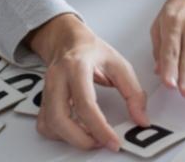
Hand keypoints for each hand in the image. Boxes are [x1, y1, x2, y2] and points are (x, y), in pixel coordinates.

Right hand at [28, 13, 148, 151]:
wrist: (68, 40)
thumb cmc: (93, 51)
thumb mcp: (120, 65)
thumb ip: (133, 93)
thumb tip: (141, 120)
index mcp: (77, 66)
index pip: (85, 104)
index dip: (99, 128)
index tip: (114, 142)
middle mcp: (57, 78)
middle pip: (60, 119)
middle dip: (81, 139)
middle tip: (102, 144)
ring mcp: (46, 89)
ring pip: (50, 125)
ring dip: (71, 138)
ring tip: (93, 137)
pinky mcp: (42, 100)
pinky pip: (45, 125)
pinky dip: (60, 135)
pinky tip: (78, 131)